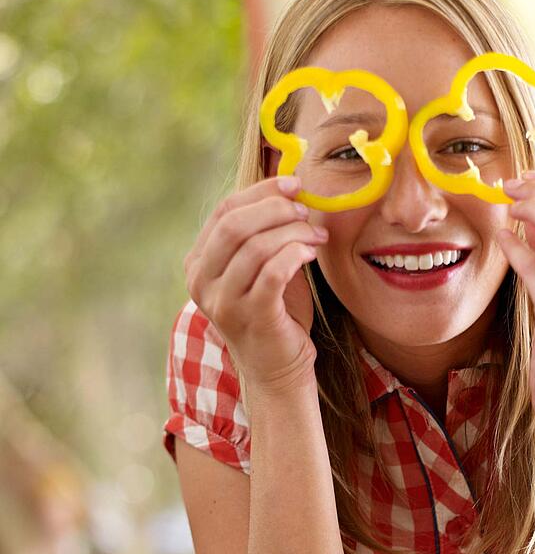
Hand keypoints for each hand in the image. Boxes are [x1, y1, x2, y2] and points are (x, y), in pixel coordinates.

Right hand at [184, 176, 328, 393]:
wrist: (278, 369)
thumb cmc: (274, 313)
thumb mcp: (261, 267)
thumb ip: (264, 233)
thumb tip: (290, 190)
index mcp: (199, 263)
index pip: (224, 211)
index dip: (261, 191)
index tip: (294, 184)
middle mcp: (202, 281)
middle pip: (234, 225)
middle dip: (275, 209)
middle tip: (305, 211)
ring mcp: (223, 302)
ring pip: (254, 247)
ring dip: (291, 232)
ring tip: (316, 235)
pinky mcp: (251, 317)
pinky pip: (271, 273)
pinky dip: (294, 255)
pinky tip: (310, 252)